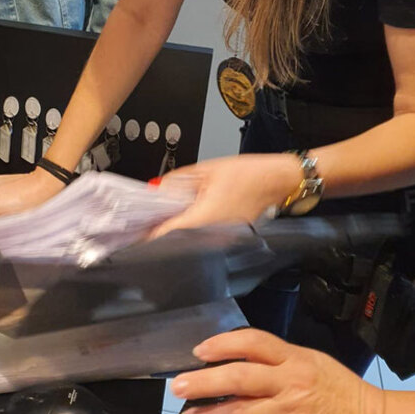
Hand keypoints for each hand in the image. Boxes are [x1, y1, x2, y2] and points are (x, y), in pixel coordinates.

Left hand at [150, 154, 301, 237]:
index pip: (163, 236)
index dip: (145, 232)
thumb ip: (176, 181)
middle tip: (149, 219)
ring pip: (187, 243)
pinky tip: (190, 216)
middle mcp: (212, 237)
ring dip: (175, 231)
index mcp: (203, 219)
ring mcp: (222, 242)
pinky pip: (202, 239)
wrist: (280, 181)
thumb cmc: (250, 174)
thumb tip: (156, 191)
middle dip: (159, 231)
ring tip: (169, 216)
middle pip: (174, 242)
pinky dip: (192, 230)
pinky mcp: (229, 240)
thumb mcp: (206, 170)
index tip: (134, 227)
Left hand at [172, 329, 383, 413]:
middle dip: (206, 381)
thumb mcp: (308, 360)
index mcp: (294, 359)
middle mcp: (290, 383)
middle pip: (241, 378)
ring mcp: (289, 412)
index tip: (199, 351)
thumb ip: (275, 358)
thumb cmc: (334, 386)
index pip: (254, 342)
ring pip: (244, 412)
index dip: (223, 343)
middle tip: (179, 385)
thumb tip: (232, 358)